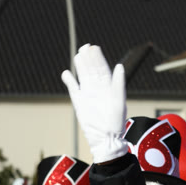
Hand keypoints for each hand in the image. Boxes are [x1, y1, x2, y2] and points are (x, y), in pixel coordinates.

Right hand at [61, 44, 128, 162]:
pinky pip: (73, 88)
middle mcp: (98, 88)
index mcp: (109, 87)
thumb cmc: (116, 121)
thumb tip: (119, 66)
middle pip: (92, 70)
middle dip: (89, 58)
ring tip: (78, 55)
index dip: (98, 58)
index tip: (94, 47)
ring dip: (80, 66)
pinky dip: (69, 80)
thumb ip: (118, 83)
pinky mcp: (79, 102)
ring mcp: (88, 94)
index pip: (102, 69)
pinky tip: (66, 73)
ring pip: (83, 76)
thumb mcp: (119, 101)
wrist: (106, 138)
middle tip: (85, 47)